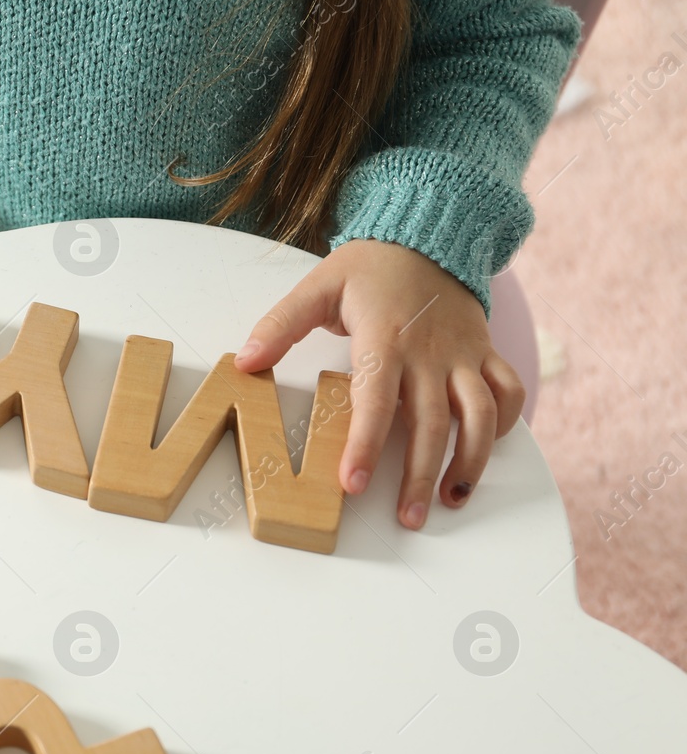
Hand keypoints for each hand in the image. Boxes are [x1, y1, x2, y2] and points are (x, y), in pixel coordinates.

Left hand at [233, 239, 524, 529]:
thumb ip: (281, 325)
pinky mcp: (485, 352)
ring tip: (452, 500)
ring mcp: (463, 355)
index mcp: (385, 340)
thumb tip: (246, 361)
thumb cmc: (368, 268)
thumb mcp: (317, 286)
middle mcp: (430, 353)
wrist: (426, 235)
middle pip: (430, 424)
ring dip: (470, 462)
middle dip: (418, 476)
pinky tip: (481, 455)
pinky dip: (506, 425)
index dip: (365, 445)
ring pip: (479, 416)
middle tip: (407, 518)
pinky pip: (508, 393)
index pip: (375, 401)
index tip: (353, 484)